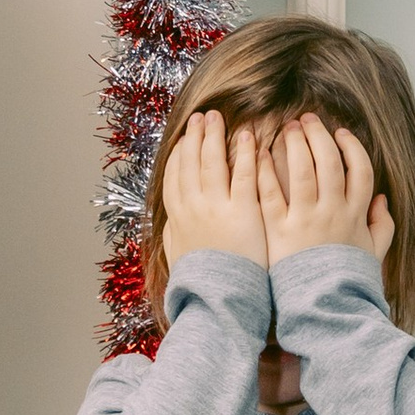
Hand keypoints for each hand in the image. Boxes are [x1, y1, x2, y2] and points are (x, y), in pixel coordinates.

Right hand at [163, 111, 269, 270]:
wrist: (218, 298)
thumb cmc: (201, 282)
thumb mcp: (177, 258)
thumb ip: (172, 237)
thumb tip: (167, 225)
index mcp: (177, 217)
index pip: (174, 176)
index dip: (178, 154)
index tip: (183, 139)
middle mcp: (193, 206)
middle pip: (191, 162)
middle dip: (195, 137)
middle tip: (200, 117)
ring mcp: (216, 206)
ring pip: (213, 162)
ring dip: (214, 136)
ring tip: (217, 118)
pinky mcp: (242, 210)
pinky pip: (243, 174)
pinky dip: (244, 153)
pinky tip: (246, 136)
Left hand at [262, 113, 393, 268]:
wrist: (323, 309)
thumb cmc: (347, 282)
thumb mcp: (374, 254)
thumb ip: (382, 226)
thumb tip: (382, 200)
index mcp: (355, 215)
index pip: (359, 170)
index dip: (351, 147)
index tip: (340, 133)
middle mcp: (332, 212)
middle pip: (329, 163)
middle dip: (318, 136)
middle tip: (307, 119)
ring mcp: (305, 220)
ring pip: (301, 171)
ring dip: (294, 144)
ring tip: (287, 128)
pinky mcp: (279, 230)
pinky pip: (271, 193)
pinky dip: (265, 170)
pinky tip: (260, 153)